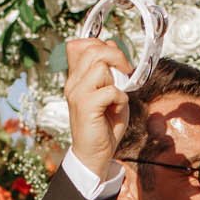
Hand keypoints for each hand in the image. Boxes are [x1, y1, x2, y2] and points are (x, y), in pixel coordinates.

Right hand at [62, 36, 131, 178]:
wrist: (93, 154)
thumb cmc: (103, 124)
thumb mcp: (108, 92)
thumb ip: (108, 70)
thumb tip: (112, 45)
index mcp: (76, 77)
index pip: (80, 45)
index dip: (102, 45)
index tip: (116, 61)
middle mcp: (73, 82)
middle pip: (93, 50)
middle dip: (116, 56)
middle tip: (126, 72)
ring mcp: (77, 93)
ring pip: (100, 67)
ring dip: (116, 79)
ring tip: (117, 95)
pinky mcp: (85, 106)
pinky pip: (110, 90)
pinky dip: (120, 98)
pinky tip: (115, 109)